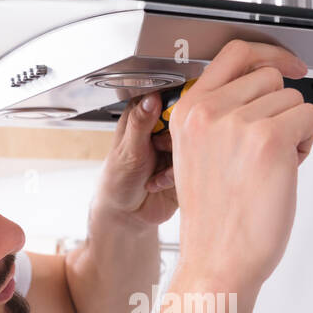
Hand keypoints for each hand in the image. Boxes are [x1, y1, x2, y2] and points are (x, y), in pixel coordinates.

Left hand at [91, 91, 180, 229]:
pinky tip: (158, 183)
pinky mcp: (185, 168)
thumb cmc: (118, 180)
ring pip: (192, 143)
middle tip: (159, 149)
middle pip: (186, 120)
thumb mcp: (128, 150)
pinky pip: (194, 165)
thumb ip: (140, 123)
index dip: (175, 106)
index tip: (174, 119)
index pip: (168, 97)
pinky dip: (176, 176)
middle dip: (175, 139)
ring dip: (175, 160)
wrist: (127, 215)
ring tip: (155, 173)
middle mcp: (163, 130)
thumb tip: (151, 98)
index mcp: (145, 116)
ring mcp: (176, 148)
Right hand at [167, 39, 312, 292]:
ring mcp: (238, 123)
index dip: (269, 54)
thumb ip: (218, 117)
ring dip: (292, 130)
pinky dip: (306, 144)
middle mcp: (209, 112)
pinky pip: (308, 117)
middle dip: (279, 110)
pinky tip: (283, 171)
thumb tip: (260, 91)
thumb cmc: (214, 221)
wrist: (217, 261)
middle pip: (270, 78)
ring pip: (292, 99)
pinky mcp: (270, 139)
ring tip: (268, 167)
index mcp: (187, 112)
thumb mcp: (196, 156)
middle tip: (265, 150)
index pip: (235, 54)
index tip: (290, 64)